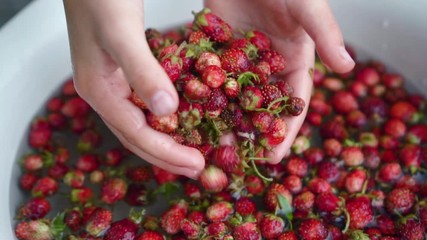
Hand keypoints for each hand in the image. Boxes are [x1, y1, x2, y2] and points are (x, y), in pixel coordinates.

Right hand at [63, 0, 203, 178]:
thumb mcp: (121, 33)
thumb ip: (142, 71)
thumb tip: (168, 112)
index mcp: (98, 89)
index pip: (135, 133)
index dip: (167, 152)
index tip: (197, 164)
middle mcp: (104, 91)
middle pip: (137, 135)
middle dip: (168, 155)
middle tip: (198, 168)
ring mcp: (113, 82)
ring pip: (141, 122)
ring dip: (167, 140)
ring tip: (192, 152)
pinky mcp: (124, 71)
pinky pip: (146, 103)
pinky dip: (166, 116)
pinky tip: (182, 119)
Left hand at [205, 0, 354, 162]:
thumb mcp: (305, 5)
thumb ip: (325, 32)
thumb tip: (348, 66)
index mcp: (294, 58)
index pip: (293, 102)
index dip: (286, 130)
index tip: (274, 155)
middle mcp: (267, 64)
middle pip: (261, 106)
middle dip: (252, 133)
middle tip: (240, 159)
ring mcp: (239, 59)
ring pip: (232, 97)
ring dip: (225, 121)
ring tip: (214, 144)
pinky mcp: (215, 49)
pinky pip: (208, 77)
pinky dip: (202, 97)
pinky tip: (193, 115)